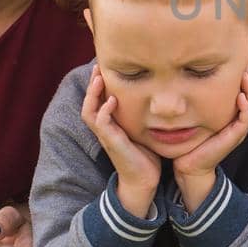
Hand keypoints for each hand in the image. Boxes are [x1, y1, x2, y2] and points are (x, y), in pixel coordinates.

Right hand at [81, 64, 161, 217]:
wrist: (144, 181)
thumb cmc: (146, 156)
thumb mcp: (144, 130)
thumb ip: (144, 115)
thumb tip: (159, 96)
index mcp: (111, 125)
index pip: (98, 100)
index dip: (99, 84)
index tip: (105, 66)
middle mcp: (105, 129)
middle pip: (89, 101)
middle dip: (92, 83)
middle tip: (98, 65)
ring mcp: (106, 136)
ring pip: (89, 111)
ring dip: (93, 94)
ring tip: (99, 78)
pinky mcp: (111, 143)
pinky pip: (101, 124)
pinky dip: (104, 111)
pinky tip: (112, 100)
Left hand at [171, 66, 247, 211]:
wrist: (188, 166)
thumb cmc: (188, 140)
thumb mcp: (193, 114)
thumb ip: (195, 98)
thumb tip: (187, 74)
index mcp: (230, 114)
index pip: (243, 89)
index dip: (242, 74)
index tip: (236, 58)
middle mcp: (237, 120)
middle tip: (244, 61)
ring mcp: (238, 130)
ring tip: (246, 74)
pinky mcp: (235, 138)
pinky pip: (246, 120)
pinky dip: (246, 107)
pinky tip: (241, 96)